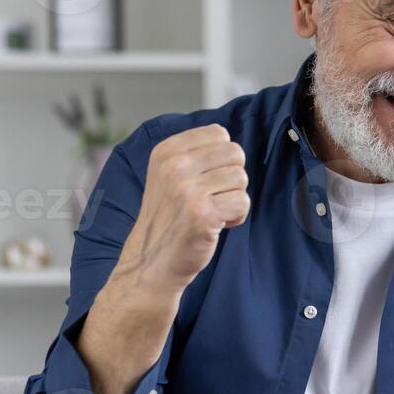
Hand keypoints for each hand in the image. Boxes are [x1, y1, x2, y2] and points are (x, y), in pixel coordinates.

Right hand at [116, 123, 249, 296]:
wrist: (151, 260)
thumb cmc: (169, 217)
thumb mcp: (169, 174)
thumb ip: (196, 154)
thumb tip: (231, 143)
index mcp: (166, 151)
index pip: (219, 133)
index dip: (223, 158)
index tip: (206, 177)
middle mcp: (174, 166)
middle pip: (235, 153)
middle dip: (232, 177)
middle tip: (213, 196)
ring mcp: (187, 190)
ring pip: (241, 178)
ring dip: (234, 198)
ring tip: (212, 211)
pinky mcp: (202, 214)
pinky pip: (242, 203)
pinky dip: (236, 216)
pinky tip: (217, 224)